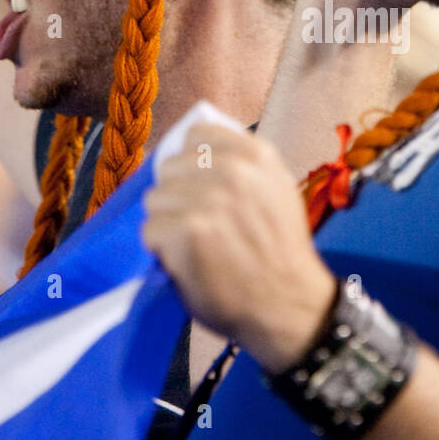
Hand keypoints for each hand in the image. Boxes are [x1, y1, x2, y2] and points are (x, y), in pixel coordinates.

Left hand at [142, 124, 337, 373]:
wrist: (288, 305)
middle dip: (176, 194)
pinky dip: (161, 249)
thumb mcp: (277, 191)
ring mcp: (207, 200)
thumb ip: (243, 165)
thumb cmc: (280, 251)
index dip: (190, 161)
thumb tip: (192, 148)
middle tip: (197, 223)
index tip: (197, 184)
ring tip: (193, 244)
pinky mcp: (185, 231)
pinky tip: (186, 260)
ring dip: (167, 222)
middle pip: (169, 167)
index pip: (195, 134)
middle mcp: (233, 171)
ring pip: (155, 198)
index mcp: (257, 155)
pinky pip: (149, 230)